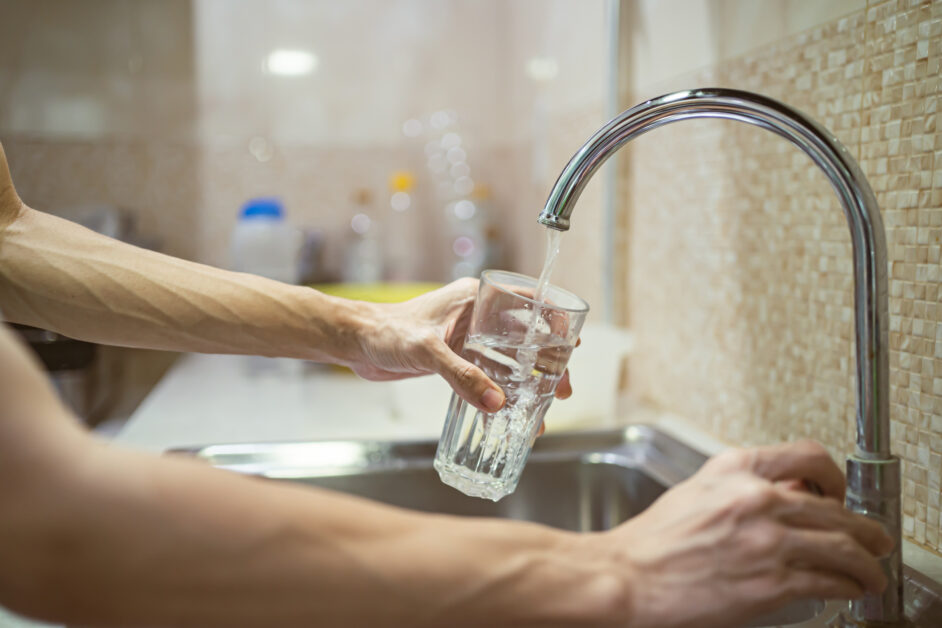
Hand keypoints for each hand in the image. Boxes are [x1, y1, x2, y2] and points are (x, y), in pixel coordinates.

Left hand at [350, 278, 572, 412]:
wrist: (354, 342)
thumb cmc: (385, 332)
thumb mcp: (428, 352)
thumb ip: (462, 377)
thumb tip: (497, 404)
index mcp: (475, 298)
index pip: (528, 303)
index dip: (555, 323)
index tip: (573, 346)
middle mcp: (475, 315)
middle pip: (525, 337)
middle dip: (547, 363)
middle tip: (563, 390)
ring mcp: (466, 337)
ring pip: (508, 359)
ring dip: (527, 382)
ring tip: (543, 410)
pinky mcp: (454, 358)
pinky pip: (487, 374)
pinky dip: (501, 392)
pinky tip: (509, 413)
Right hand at [577, 441, 892, 627]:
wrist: (628, 576)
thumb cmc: (653, 541)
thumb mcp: (697, 492)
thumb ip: (741, 488)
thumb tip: (787, 497)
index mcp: (735, 468)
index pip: (809, 457)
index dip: (836, 477)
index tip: (841, 491)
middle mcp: (756, 498)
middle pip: (835, 507)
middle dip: (865, 526)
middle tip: (874, 537)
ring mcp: (767, 540)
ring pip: (843, 545)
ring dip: (867, 561)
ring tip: (873, 570)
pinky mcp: (771, 582)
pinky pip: (829, 581)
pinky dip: (849, 586)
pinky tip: (851, 589)